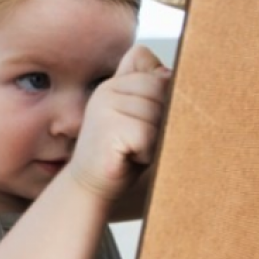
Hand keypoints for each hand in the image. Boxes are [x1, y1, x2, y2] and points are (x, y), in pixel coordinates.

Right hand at [67, 45, 170, 201]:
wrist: (89, 186)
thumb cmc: (120, 154)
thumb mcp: (138, 117)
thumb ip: (149, 91)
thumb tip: (169, 72)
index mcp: (115, 84)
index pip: (159, 73)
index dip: (165, 96)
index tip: (148, 119)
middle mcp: (107, 90)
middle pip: (163, 91)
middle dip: (163, 120)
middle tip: (140, 140)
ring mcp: (105, 106)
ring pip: (159, 114)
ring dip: (156, 139)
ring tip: (134, 149)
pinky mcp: (108, 128)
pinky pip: (149, 135)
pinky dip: (147, 153)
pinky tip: (129, 157)